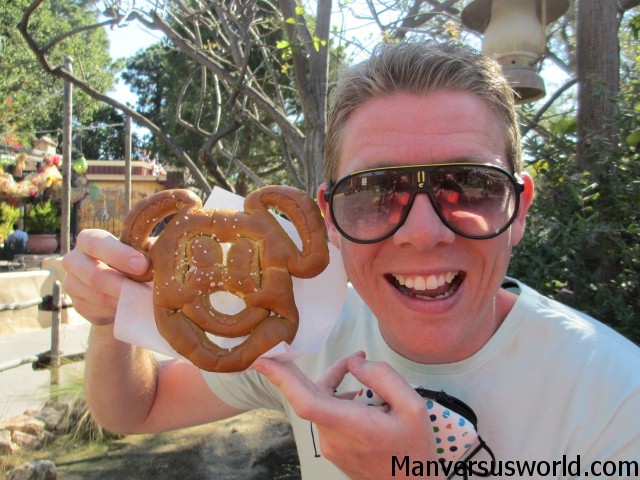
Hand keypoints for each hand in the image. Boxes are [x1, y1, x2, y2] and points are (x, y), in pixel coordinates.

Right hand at [62, 229, 148, 325]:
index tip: (143, 265)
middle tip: (146, 290)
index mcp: (88, 239)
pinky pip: (98, 311)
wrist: (122, 286)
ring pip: (98, 297)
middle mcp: (74, 260)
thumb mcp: (141, 249)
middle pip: (94, 275)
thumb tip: (158, 252)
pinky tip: (133, 307)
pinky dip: (118, 311)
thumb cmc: (134, 259)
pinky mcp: (78, 305)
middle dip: (123, 284)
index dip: (119, 255)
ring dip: (124, 300)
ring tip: (145, 300)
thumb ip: (146, 248)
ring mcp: (72, 284)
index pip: (95, 244)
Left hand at [253, 353, 438, 478]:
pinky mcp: (334, 449)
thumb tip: (354, 363)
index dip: (282, 380)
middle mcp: (333, 437)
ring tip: (360, 369)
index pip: (305, 402)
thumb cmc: (414, 449)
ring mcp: (331, 445)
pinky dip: (336, 398)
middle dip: (295, 369)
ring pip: (321, 403)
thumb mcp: (413, 407)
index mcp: (350, 425)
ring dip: (333, 383)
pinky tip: (358, 393)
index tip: (262, 361)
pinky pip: (327, 415)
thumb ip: (383, 378)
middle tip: (287, 345)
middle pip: (308, 395)